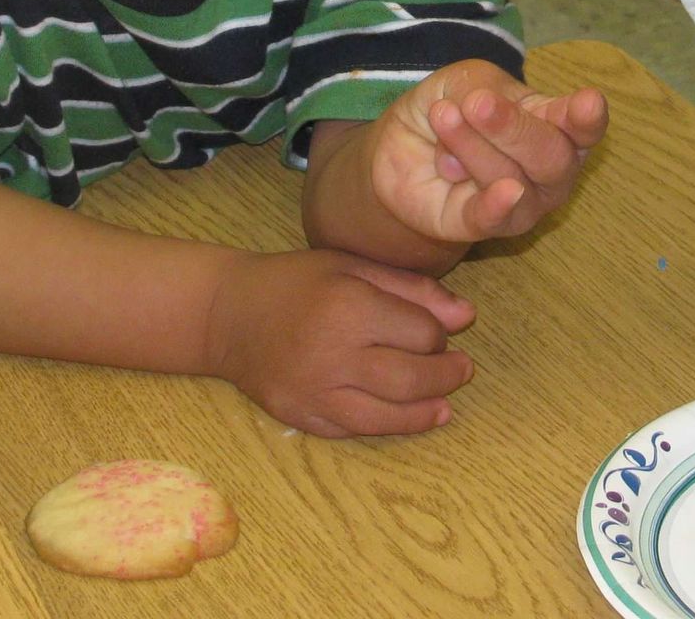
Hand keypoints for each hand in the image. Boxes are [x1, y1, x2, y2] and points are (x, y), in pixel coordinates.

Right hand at [204, 247, 474, 437]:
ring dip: (426, 412)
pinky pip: (355, 430)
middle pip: (411, 378)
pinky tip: (406, 418)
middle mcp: (333, 354)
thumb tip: (466, 317)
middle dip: (446, 375)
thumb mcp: (353, 265)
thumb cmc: (296, 281)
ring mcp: (315, 392)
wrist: (228, 314)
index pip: (420, 333)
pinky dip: (387, 427)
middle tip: (461, 369)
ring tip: (445, 404)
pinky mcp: (300, 417)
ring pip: (387, 415)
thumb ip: (412, 289)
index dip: (439, 334)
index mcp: (349, 307)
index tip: (438, 331)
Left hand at [368, 59, 607, 244]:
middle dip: (515, 128)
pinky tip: (503, 192)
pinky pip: (491, 220)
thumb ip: (481, 88)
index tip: (589, 102)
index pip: (582, 126)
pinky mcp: (480, 225)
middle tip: (477, 103)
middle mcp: (549, 170)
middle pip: (552, 157)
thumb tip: (481, 110)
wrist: (400, 145)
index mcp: (555, 124)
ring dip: (475, 147)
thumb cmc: (451, 106)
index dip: (586, 117)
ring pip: (512, 180)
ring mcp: (520, 203)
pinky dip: (497, 206)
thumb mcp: (464, 79)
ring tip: (442, 115)